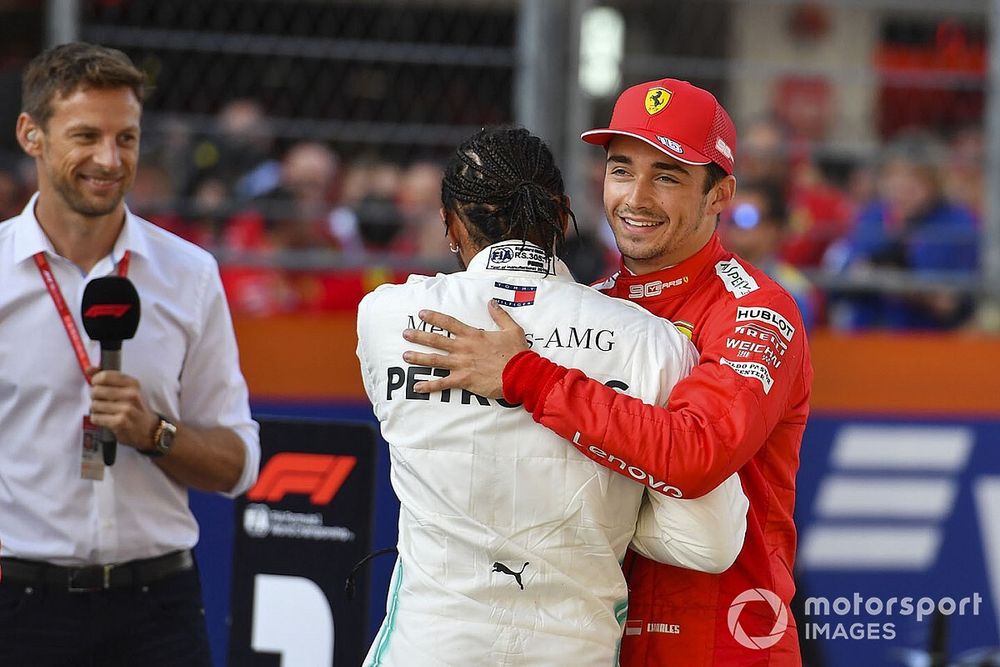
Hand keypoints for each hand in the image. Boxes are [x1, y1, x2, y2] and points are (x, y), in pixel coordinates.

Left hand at [88, 368, 157, 449]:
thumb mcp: (127, 389)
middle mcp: (131, 395)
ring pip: (94, 405)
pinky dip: (98, 419)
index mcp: (133, 384)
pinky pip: (96, 418)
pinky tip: (106, 420)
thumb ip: (108, 378)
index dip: (95, 381)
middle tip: (103, 401)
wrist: (148, 430)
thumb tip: (89, 369)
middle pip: (96, 391)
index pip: (104, 376)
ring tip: (106, 412)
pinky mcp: (120, 422)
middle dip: (95, 397)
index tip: (97, 385)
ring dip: (96, 410)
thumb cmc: (134, 408)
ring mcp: (126, 409)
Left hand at [401, 300, 528, 397]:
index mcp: (473, 335)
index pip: (449, 323)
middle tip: (405, 334)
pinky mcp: (464, 380)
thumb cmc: (517, 353)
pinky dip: (429, 386)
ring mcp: (462, 365)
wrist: (521, 374)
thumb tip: (492, 302)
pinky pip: (442, 383)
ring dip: (418, 358)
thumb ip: (500, 315)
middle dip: (419, 336)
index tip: (421, 314)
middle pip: (436, 340)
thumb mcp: (512, 329)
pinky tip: (416, 387)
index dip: (434, 318)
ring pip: (435, 360)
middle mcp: (464, 348)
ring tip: (405, 356)